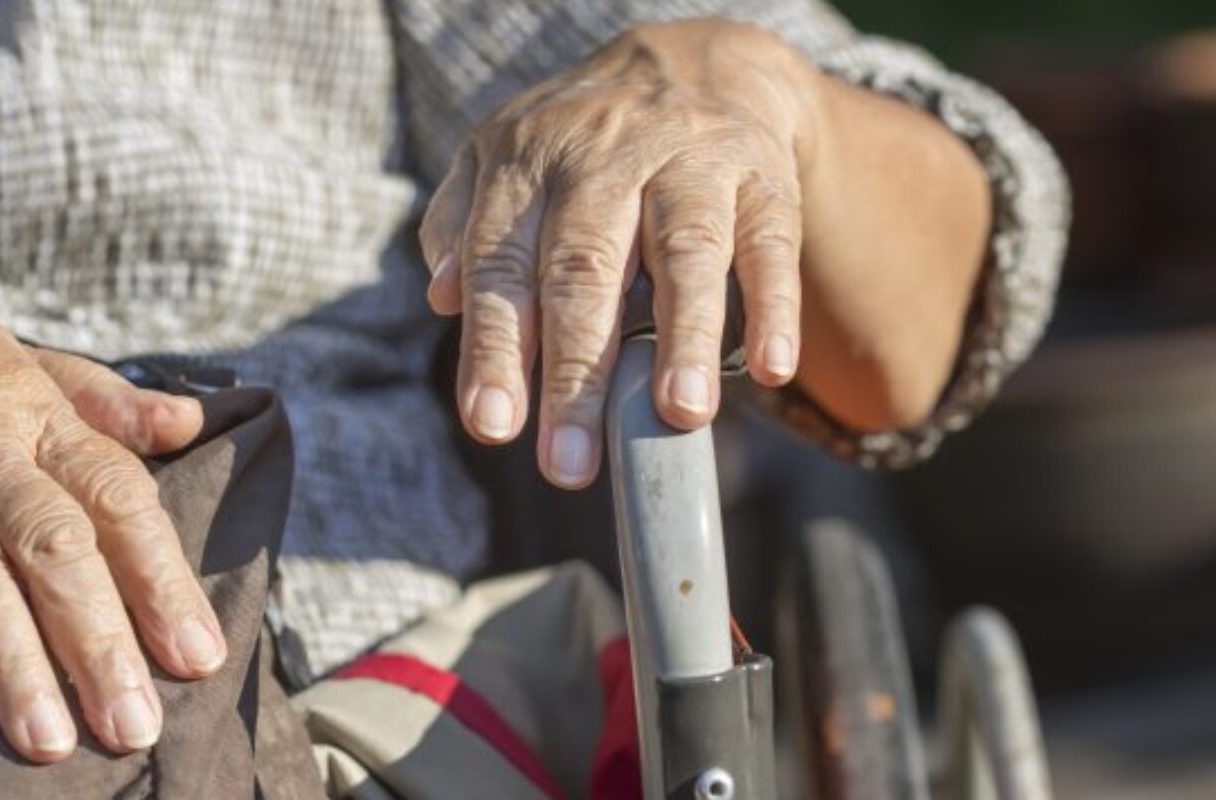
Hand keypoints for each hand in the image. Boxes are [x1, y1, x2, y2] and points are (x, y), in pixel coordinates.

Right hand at [0, 243, 220, 761]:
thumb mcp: (10, 354)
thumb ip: (99, 397)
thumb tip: (187, 421)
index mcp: (30, 411)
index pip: (115, 495)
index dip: (160, 576)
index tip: (197, 652)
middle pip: (52, 544)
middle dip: (98, 640)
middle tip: (133, 722)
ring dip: (9, 661)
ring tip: (46, 738)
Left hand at [419, 20, 817, 487]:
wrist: (697, 61)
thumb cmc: (584, 140)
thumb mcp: (504, 157)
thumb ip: (462, 225)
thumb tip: (443, 298)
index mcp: (526, 167)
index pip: (501, 266)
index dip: (495, 348)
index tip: (493, 425)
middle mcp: (603, 160)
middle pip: (585, 269)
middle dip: (576, 370)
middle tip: (570, 463)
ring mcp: (688, 162)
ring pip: (684, 250)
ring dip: (681, 336)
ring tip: (678, 415)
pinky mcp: (761, 175)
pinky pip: (769, 240)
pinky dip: (772, 304)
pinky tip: (770, 367)